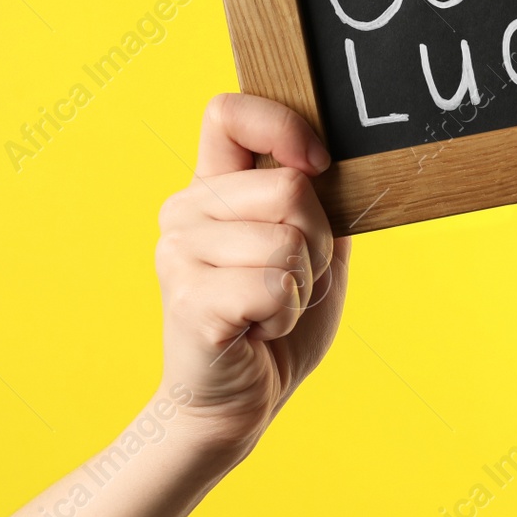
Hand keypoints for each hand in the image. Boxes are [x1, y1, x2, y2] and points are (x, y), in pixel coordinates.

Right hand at [154, 93, 349, 464]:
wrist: (236, 403)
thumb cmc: (275, 322)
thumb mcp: (312, 249)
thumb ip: (318, 201)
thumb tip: (337, 160)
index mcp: (212, 187)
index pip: (227, 112)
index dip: (282, 127)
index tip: (318, 165)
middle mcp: (184, 211)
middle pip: (288, 187)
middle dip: (317, 242)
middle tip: (292, 279)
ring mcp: (178, 253)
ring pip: (287, 241)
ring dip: (303, 286)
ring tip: (271, 307)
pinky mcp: (189, 299)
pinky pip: (276, 285)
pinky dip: (287, 314)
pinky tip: (259, 329)